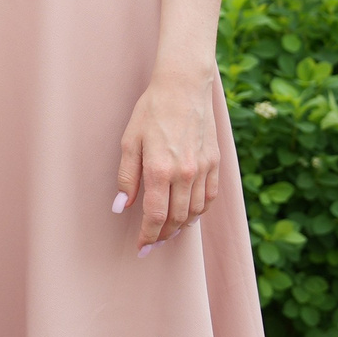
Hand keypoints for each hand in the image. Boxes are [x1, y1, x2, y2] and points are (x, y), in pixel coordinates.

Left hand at [115, 64, 221, 252]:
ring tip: (168, 233)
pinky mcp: (216, 164)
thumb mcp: (129, 141)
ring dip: (181, 227)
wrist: (184, 88)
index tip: (141, 247)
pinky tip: (189, 214)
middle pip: (176, 219)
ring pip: (195, 212)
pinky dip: (199, 211)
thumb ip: (127, 177)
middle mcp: (185, 173)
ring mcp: (204, 169)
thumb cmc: (151, 111)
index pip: (156, 216)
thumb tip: (121, 207)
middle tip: (152, 244)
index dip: (148, 236)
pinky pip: (210, 197)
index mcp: (160, 169)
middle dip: (163, 236)